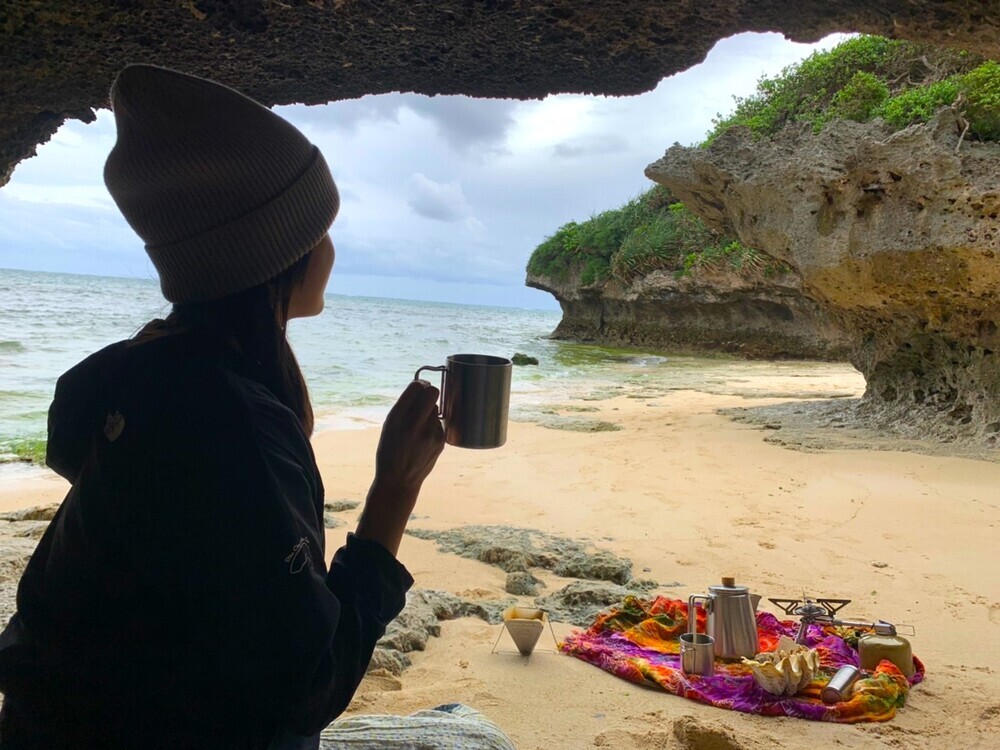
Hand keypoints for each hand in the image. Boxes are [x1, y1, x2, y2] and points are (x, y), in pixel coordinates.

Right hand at [355, 380, 445, 555]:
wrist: (399, 481)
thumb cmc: (390, 450)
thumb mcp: (389, 426)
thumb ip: (404, 406)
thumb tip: (423, 386)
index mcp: (397, 418)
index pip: (416, 387)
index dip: (419, 384)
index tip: (419, 388)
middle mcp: (414, 424)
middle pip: (433, 393)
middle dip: (429, 392)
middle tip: (424, 398)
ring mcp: (430, 434)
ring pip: (436, 409)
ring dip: (429, 412)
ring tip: (419, 428)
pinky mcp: (440, 442)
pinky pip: (439, 423)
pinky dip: (432, 426)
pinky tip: (423, 439)